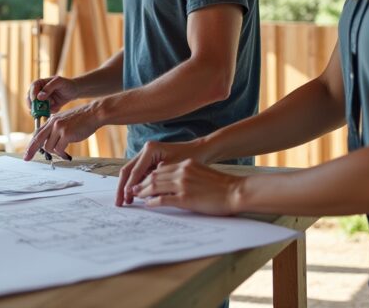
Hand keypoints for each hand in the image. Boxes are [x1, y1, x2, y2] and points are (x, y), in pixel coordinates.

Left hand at [22, 102, 100, 161]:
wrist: (93, 113)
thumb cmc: (82, 119)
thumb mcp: (65, 120)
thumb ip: (56, 129)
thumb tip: (48, 142)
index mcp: (52, 120)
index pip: (37, 133)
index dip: (31, 144)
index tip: (27, 152)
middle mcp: (53, 123)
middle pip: (37, 140)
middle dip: (31, 151)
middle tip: (27, 159)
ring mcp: (59, 128)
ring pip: (49, 147)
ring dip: (55, 153)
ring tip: (63, 153)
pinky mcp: (66, 134)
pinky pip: (59, 149)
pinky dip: (62, 154)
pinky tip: (66, 155)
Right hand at [27, 76, 78, 113]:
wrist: (73, 91)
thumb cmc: (66, 84)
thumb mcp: (59, 82)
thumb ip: (49, 88)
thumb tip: (39, 97)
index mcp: (39, 83)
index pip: (32, 88)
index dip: (32, 94)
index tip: (34, 100)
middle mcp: (38, 93)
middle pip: (30, 100)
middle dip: (33, 106)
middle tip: (38, 110)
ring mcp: (41, 102)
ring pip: (35, 108)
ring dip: (42, 110)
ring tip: (53, 105)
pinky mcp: (45, 109)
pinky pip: (44, 113)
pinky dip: (49, 112)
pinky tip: (57, 107)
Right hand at [116, 140, 204, 205]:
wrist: (200, 149)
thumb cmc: (190, 157)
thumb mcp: (174, 170)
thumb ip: (157, 180)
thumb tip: (141, 194)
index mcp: (150, 150)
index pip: (135, 171)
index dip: (129, 187)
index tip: (125, 199)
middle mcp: (146, 150)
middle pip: (128, 170)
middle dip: (123, 187)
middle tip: (118, 202)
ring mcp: (147, 154)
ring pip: (132, 172)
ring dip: (129, 187)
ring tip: (126, 201)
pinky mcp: (150, 160)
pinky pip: (140, 173)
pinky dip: (137, 184)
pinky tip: (135, 195)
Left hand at [129, 159, 243, 215]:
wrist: (235, 191)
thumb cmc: (221, 186)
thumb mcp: (201, 173)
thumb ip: (187, 174)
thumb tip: (174, 183)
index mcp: (186, 165)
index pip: (160, 169)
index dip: (148, 176)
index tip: (141, 181)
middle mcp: (182, 172)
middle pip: (154, 176)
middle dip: (141, 183)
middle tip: (132, 190)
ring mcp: (182, 184)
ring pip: (155, 186)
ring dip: (143, 192)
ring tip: (136, 197)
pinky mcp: (184, 198)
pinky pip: (162, 199)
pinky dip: (152, 201)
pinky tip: (147, 204)